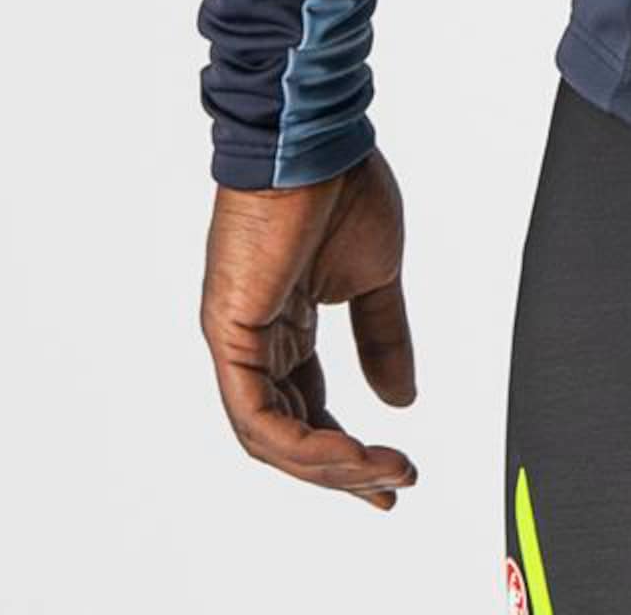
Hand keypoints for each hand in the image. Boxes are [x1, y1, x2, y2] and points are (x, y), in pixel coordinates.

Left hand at [200, 148, 418, 510]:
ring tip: (382, 473)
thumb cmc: (340, 185)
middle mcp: (255, 339)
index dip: (350, 447)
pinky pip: (257, 415)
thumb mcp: (376, 275)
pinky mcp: (231, 333)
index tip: (393, 474)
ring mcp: (237, 339)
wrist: (314, 140)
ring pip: (272, 436)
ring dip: (329, 465)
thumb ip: (383, 337)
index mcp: (285, 323)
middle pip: (290, 432)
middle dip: (342, 471)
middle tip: (391, 490)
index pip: (311, 406)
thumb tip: (400, 398)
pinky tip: (348, 452)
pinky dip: (303, 444)